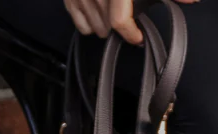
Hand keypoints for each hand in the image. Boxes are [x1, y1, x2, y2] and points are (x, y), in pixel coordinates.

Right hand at [62, 0, 194, 45]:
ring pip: (93, 27)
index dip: (131, 33)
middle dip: (121, 28)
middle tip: (130, 19)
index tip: (139, 37)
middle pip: (107, 27)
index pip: (119, 21)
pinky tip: (98, 12)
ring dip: (105, 26)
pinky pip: (77, 21)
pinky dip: (88, 21)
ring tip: (115, 15)